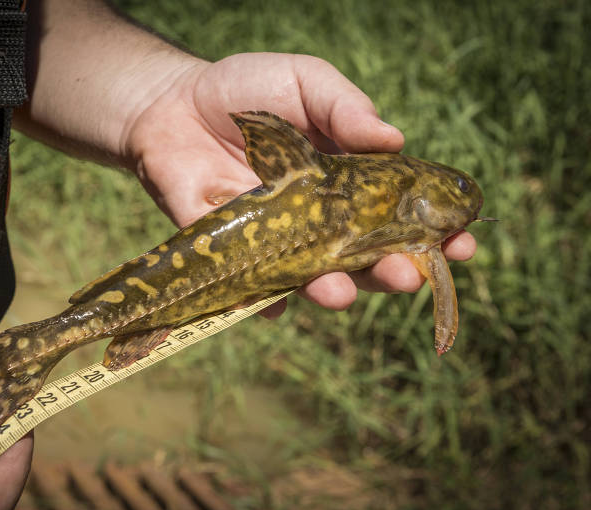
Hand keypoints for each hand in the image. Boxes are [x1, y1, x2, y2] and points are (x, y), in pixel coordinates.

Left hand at [124, 52, 476, 314]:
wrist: (170, 102)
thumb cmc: (245, 89)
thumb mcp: (304, 82)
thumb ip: (345, 108)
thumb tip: (394, 139)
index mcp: (347, 182)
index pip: (399, 214)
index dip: (432, 232)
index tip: (462, 243)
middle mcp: (316, 220)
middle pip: (362, 257)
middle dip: (390, 271)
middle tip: (408, 275)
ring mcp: (273, 239)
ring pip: (311, 277)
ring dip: (332, 291)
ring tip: (341, 291)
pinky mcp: (228, 249)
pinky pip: (248, 283)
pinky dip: (261, 298)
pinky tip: (274, 304)